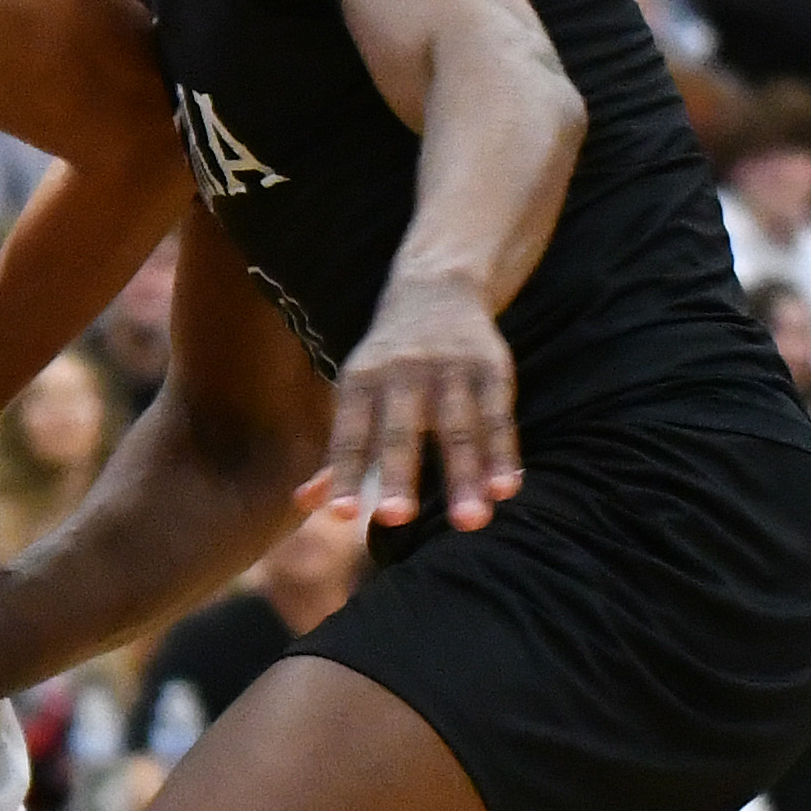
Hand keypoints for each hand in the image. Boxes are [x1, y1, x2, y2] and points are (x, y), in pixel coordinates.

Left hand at [305, 271, 518, 528]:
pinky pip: (498, 416)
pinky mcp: (491, 367)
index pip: (350, 436)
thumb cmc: (388, 362)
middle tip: (394, 519)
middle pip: (400, 431)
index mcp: (360, 381)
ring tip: (470, 523)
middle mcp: (402, 372)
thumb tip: (305, 504)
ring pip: (457, 429)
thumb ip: (339, 453)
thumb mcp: (356, 394)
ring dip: (463, 476)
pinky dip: (503, 453)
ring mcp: (450, 368)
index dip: (344, 475)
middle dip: (397, 474)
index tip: (341, 516)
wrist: (437, 288)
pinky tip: (506, 489)